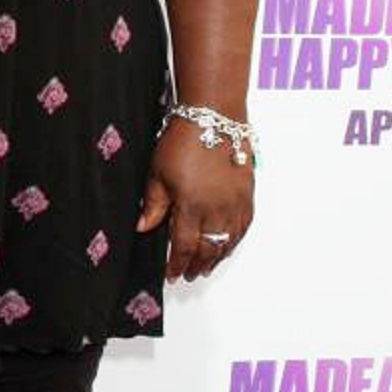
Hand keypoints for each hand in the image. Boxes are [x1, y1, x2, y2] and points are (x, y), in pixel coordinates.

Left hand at [136, 118, 253, 282]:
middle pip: (208, 249)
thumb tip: (143, 228)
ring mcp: (235, 203)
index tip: (171, 274)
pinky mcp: (247, 194)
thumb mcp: (157, 174)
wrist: (214, 116)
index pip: (184, 247)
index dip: (177, 264)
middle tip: (189, 275)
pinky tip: (227, 245)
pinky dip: (235, 241)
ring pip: (228, 242)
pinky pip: (244, 227)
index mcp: (191, 207)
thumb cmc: (183, 140)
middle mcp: (217, 210)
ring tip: (207, 266)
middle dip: (197, 265)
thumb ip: (153, 205)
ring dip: (217, 257)